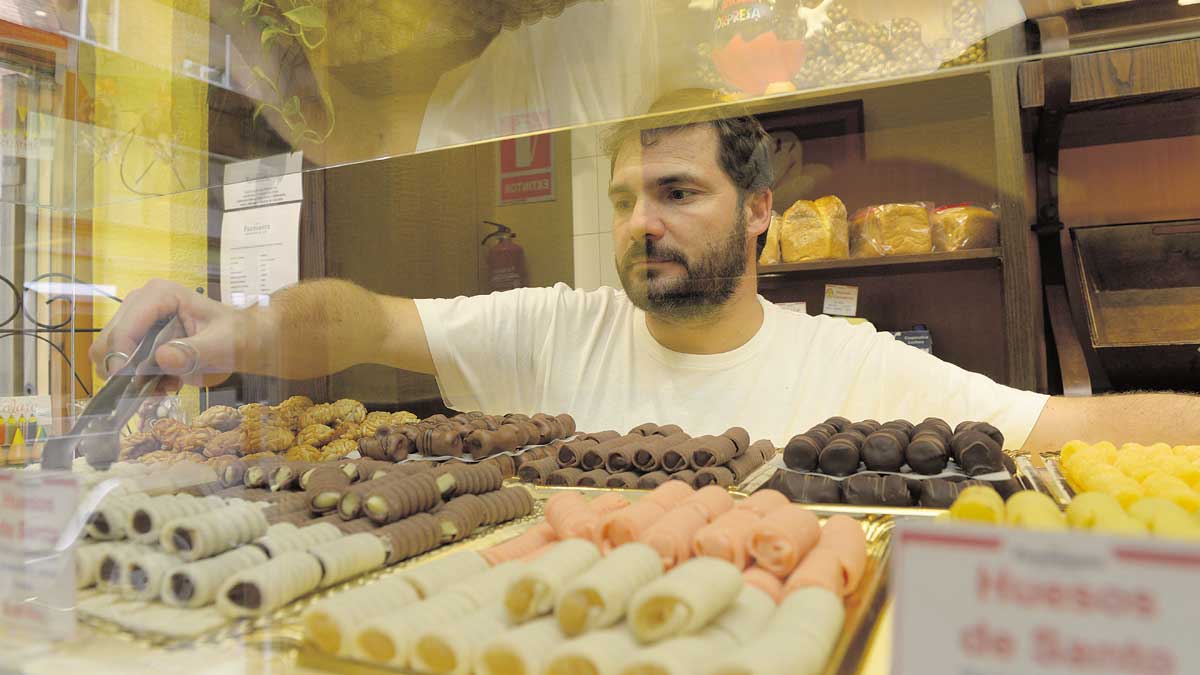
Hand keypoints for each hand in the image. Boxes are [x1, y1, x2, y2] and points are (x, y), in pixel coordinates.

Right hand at [90, 279, 243, 390]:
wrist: (241, 340)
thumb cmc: (234, 335)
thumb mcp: (221, 345)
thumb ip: (194, 352)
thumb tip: (162, 358)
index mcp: (160, 294)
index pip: (125, 329)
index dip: (121, 358)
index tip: (131, 384)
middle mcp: (140, 302)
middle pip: (108, 342)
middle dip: (125, 371)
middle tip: (154, 388)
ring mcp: (135, 320)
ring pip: (107, 355)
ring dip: (130, 377)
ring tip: (165, 384)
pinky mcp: (136, 337)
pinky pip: (118, 363)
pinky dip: (136, 379)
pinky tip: (165, 383)